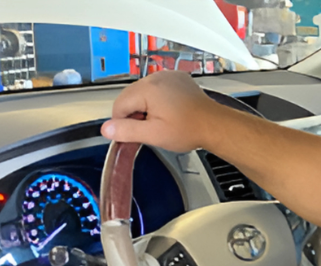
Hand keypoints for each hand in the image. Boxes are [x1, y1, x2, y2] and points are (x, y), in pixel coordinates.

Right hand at [102, 71, 218, 152]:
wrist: (214, 125)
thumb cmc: (189, 129)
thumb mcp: (154, 135)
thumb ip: (127, 131)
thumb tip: (106, 129)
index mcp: (148, 88)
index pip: (119, 104)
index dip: (122, 122)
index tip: (131, 134)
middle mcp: (156, 77)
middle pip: (130, 96)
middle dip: (135, 114)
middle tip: (151, 129)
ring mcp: (168, 76)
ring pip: (143, 92)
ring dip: (147, 107)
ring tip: (163, 122)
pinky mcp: (177, 79)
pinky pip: (158, 88)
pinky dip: (158, 100)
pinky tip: (169, 113)